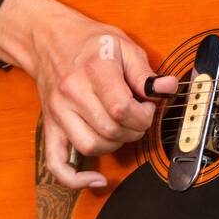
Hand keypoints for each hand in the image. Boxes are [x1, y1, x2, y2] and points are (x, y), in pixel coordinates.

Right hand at [0, 0, 177, 188]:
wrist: (50, 39)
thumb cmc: (91, 42)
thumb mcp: (125, 45)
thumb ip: (146, 71)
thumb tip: (168, 88)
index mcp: (94, 69)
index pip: (121, 108)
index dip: (143, 115)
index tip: (148, 108)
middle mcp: (72, 92)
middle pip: (109, 129)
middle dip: (134, 130)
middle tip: (139, 118)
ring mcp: (58, 111)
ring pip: (91, 146)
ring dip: (115, 144)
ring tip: (123, 129)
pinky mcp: (49, 126)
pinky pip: (56, 163)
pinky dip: (75, 178)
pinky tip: (95, 179)